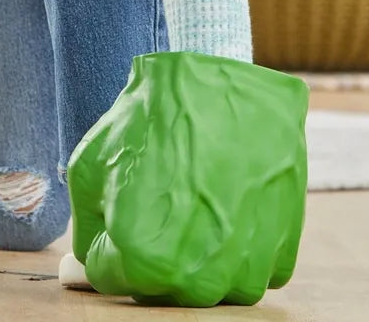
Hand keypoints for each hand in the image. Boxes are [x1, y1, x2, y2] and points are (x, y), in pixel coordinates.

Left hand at [66, 51, 308, 307]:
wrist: (220, 81)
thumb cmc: (151, 119)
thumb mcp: (90, 166)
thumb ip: (85, 228)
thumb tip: (90, 261)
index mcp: (144, 260)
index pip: (109, 276)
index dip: (106, 238)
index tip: (118, 203)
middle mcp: (198, 277)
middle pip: (159, 288)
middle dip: (148, 249)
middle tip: (155, 194)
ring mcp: (246, 267)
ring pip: (209, 286)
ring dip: (196, 253)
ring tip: (192, 195)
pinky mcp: (283, 248)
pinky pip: (252, 271)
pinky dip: (238, 247)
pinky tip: (227, 200)